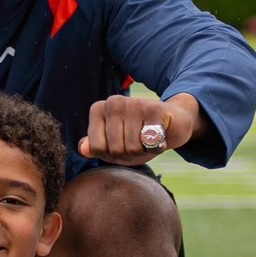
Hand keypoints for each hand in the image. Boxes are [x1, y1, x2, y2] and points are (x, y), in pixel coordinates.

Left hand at [79, 94, 194, 164]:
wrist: (172, 124)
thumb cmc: (138, 137)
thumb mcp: (113, 144)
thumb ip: (95, 146)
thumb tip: (83, 149)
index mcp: (98, 109)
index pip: (96, 148)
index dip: (111, 155)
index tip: (121, 143)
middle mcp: (113, 102)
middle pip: (115, 150)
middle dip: (129, 154)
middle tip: (138, 142)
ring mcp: (133, 103)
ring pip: (132, 148)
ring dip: (144, 151)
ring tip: (148, 139)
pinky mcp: (155, 109)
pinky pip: (149, 143)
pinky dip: (157, 147)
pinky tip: (160, 136)